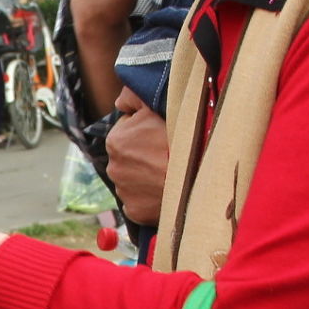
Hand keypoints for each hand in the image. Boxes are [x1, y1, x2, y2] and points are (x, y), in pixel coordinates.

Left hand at [104, 87, 169, 226]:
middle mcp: (113, 167)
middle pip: (130, 157)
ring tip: (169, 173)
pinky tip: (165, 190)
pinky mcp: (134, 211)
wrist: (195, 179)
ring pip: (134, 180)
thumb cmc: (178, 141)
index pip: (127, 131)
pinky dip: (150, 198)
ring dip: (147, 177)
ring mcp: (123, 191)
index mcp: (115, 141)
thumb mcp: (155, 108)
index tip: (161, 137)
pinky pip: (140, 201)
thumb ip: (132, 98)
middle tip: (167, 155)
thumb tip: (119, 102)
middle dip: (144, 156)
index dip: (146, 133)